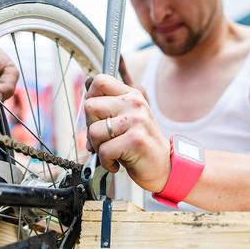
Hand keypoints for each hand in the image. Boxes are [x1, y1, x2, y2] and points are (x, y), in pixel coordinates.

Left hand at [84, 74, 170, 191]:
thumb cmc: (138, 145)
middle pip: (90, 106)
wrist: (163, 167)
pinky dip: (106, 162)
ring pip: (94, 131)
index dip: (90, 98)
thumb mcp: (124, 119)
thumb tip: (86, 91)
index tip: (97, 115)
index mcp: (131, 95)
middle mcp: (134, 104)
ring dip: (97, 147)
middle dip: (91, 127)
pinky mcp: (135, 140)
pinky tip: (116, 162)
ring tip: (112, 151)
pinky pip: (104, 150)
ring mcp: (136, 121)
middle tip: (105, 139)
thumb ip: (107, 106)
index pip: (99, 81)